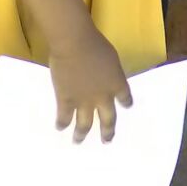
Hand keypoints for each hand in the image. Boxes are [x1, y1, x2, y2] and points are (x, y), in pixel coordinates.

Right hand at [49, 27, 132, 142]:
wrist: (75, 45)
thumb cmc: (96, 44)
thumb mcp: (111, 58)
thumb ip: (111, 71)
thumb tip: (107, 77)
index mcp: (117, 84)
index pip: (125, 98)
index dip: (126, 103)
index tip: (126, 106)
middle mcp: (103, 98)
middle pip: (108, 119)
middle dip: (108, 131)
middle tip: (107, 140)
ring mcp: (83, 101)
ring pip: (84, 125)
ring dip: (81, 134)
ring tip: (78, 141)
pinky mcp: (66, 100)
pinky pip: (64, 117)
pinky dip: (62, 123)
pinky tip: (60, 127)